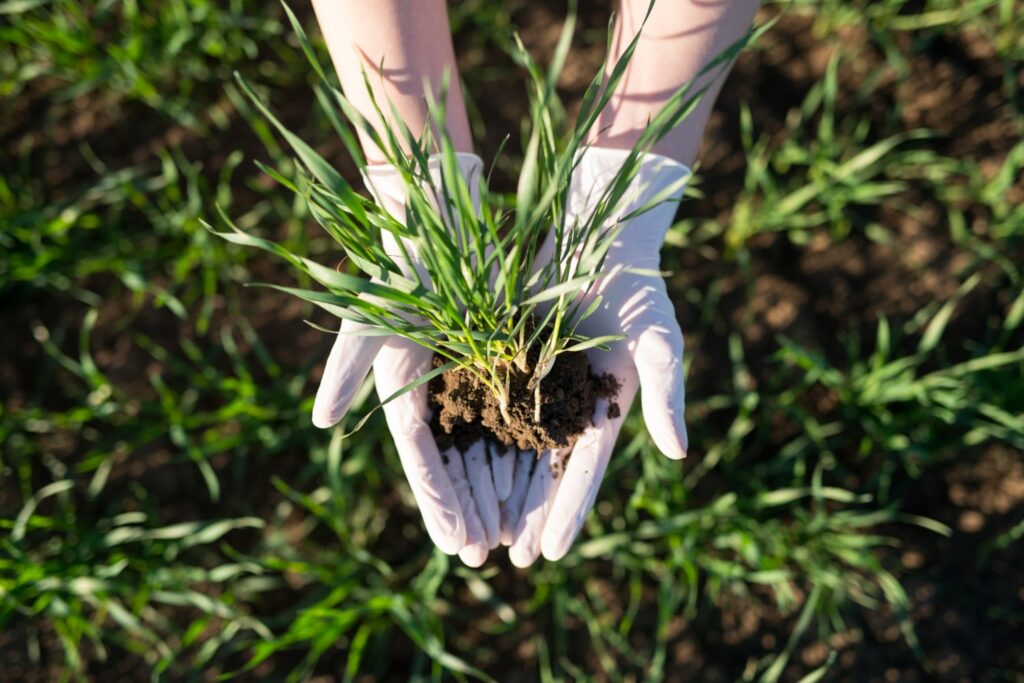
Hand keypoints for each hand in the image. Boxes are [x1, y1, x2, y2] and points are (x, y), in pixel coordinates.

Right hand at [312, 154, 498, 563]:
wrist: (436, 215)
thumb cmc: (399, 263)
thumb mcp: (370, 317)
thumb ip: (346, 369)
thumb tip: (320, 423)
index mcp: (402, 389)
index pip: (421, 459)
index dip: (437, 504)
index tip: (456, 545)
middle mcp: (434, 391)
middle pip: (454, 464)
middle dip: (467, 510)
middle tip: (484, 557)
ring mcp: (467, 377)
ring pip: (484, 447)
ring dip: (494, 490)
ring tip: (509, 534)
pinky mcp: (498, 359)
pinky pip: (514, 412)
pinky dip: (522, 447)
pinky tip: (539, 478)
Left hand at [500, 147, 691, 565]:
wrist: (599, 231)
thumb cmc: (637, 286)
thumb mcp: (660, 340)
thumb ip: (667, 394)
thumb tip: (677, 454)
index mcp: (606, 410)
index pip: (584, 473)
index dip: (568, 514)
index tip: (551, 555)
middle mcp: (567, 405)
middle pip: (542, 471)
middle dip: (528, 515)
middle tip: (509, 560)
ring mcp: (534, 383)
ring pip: (508, 447)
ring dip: (496, 488)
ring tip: (479, 529)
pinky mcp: (505, 357)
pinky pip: (483, 404)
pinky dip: (472, 437)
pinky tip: (452, 466)